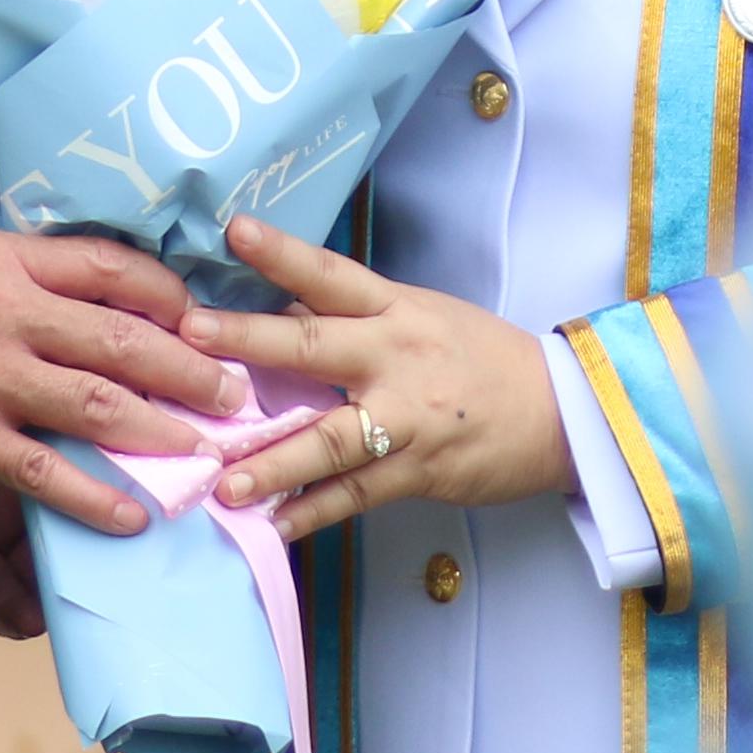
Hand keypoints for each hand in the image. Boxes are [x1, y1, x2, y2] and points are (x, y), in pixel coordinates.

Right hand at [0, 233, 241, 537]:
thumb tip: (72, 297)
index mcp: (4, 260)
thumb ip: (9, 276)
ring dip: (163, 431)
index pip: (110, 267)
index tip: (202, 319)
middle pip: (124, 338)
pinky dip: (95, 496)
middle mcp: (7, 311)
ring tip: (205, 452)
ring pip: (98, 404)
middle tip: (237, 392)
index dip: (167, 294)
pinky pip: (44, 471)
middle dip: (191, 367)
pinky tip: (133, 515)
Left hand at [185, 216, 571, 541]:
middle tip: (190, 336)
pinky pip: (357, 493)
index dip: (282, 251)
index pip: (331, 274)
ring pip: (330, 439)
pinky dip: (314, 510)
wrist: (562, 411)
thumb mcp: (422, 317)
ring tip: (222, 480)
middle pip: (315, 344)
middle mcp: (397, 356)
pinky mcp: (421, 470)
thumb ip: (356, 317)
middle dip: (249, 341)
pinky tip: (275, 523)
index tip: (234, 229)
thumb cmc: (480, 358)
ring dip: (273, 460)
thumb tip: (278, 311)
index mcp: (397, 309)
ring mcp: (409, 417)